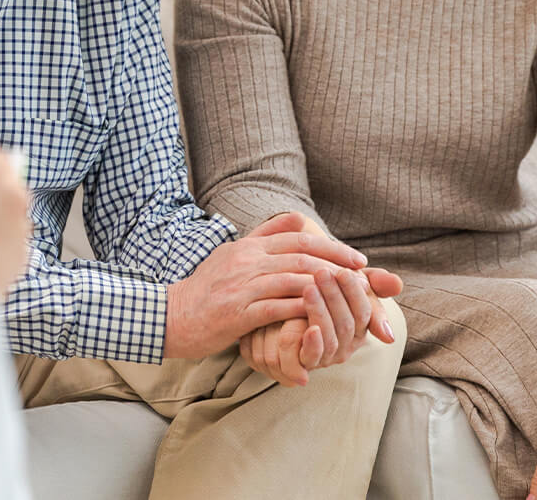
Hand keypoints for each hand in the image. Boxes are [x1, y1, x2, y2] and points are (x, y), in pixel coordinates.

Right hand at [163, 212, 369, 358]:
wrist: (173, 315)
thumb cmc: (207, 288)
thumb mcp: (232, 254)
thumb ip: (264, 236)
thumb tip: (298, 218)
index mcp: (247, 246)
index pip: (297, 237)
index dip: (331, 246)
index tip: (356, 258)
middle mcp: (246, 261)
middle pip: (301, 256)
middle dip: (337, 266)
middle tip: (363, 276)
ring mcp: (241, 286)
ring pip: (294, 280)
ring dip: (326, 288)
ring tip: (350, 297)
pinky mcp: (238, 312)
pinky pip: (278, 308)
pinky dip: (303, 311)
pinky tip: (322, 317)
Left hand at [239, 267, 402, 385]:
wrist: (276, 305)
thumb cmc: (314, 288)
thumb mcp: (338, 281)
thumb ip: (366, 279)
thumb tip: (398, 283)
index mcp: (359, 325)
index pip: (364, 310)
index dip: (354, 292)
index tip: (344, 270)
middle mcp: (346, 344)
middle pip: (348, 323)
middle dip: (335, 297)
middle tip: (322, 273)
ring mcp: (326, 355)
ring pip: (331, 338)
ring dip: (321, 312)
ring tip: (308, 289)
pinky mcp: (303, 362)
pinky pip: (313, 357)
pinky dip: (314, 343)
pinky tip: (310, 327)